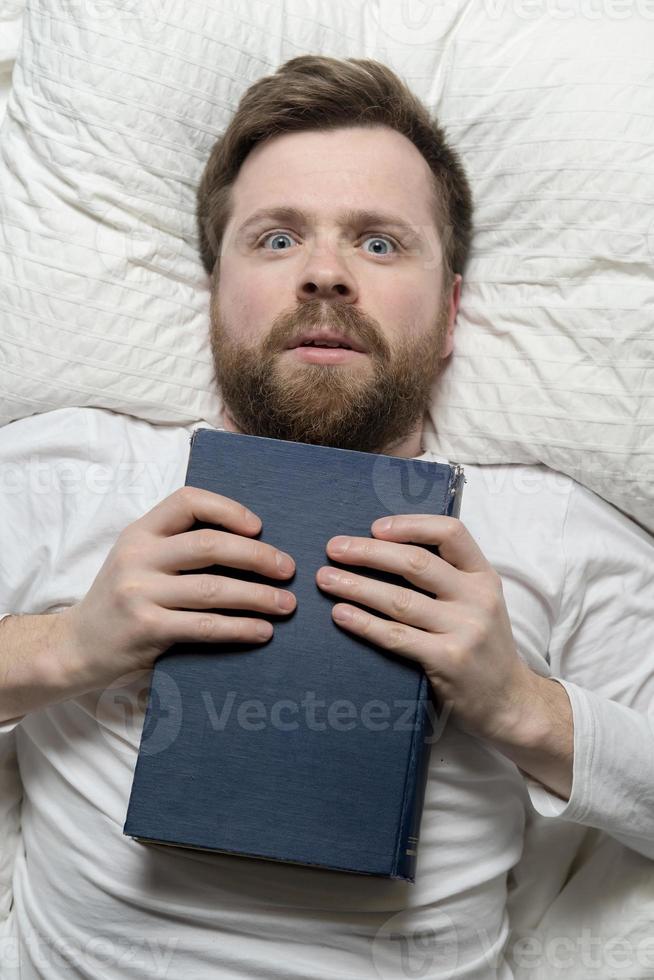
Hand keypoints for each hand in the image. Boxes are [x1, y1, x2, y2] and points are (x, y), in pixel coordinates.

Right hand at [59, 486, 295, 695]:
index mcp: (140, 531)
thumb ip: (178, 545)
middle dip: (258, 556)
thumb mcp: (139, 559)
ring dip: (259, 597)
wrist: (76, 646)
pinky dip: (240, 628)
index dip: (228, 508)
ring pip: (214, 589)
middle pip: (210, 545)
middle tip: (288, 569)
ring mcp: (139, 593)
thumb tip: (251, 541)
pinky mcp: (146, 629)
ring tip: (287, 604)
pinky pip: (205, 626)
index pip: (188, 500)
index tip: (259, 526)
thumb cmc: (123, 598)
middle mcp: (138, 556)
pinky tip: (263, 631)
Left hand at [315, 514, 540, 744]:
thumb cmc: (482, 645)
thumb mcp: (479, 601)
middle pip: (415, 563)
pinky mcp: (448, 660)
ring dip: (356, 586)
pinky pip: (396, 636)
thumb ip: (447, 577)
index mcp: (483, 576)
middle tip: (334, 548)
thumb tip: (384, 548)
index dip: (410, 525)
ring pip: (399, 600)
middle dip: (368, 552)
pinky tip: (340, 614)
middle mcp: (477, 598)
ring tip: (325, 579)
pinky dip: (363, 623)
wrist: (509, 701)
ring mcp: (464, 630)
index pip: (450, 532)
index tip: (376, 527)